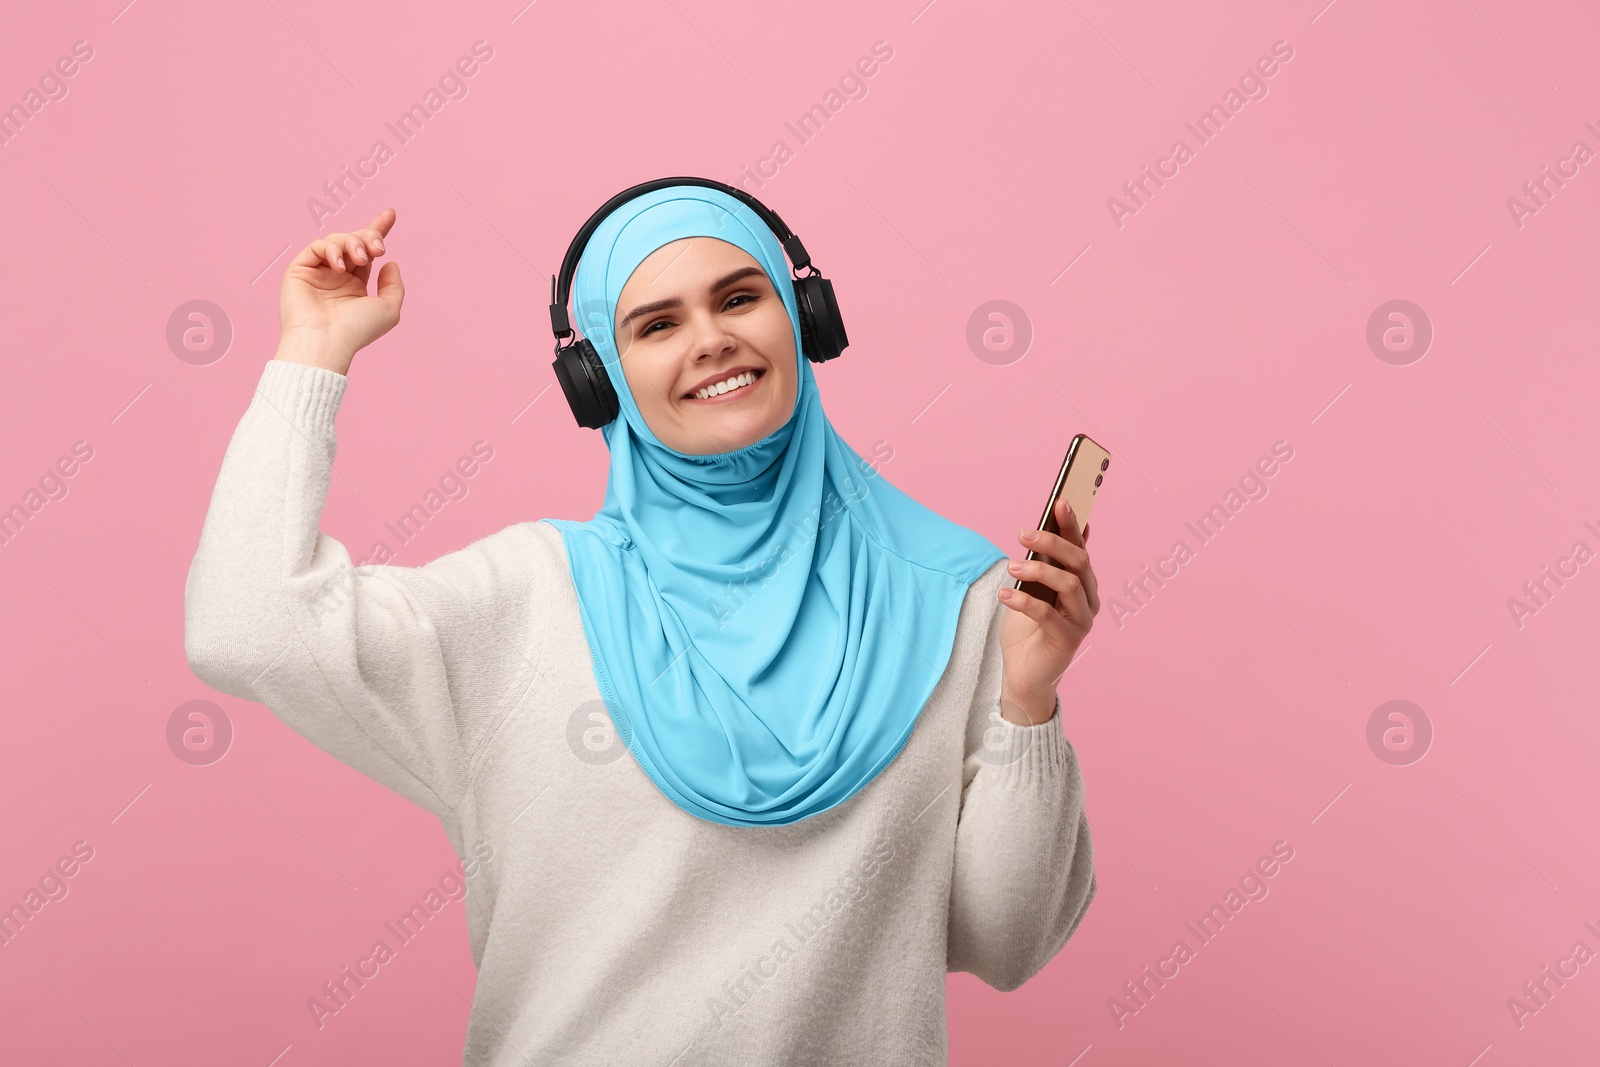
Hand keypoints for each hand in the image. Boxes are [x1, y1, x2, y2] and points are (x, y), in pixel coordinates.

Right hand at [275, 209, 403, 374]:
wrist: (326, 340)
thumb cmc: (357, 330)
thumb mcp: (388, 309)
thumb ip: (394, 285)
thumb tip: (390, 262)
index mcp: (356, 286)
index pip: (367, 252)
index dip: (378, 231)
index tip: (391, 214)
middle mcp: (336, 277)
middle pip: (354, 241)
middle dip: (369, 236)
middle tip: (378, 247)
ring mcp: (318, 272)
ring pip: (336, 240)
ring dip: (353, 243)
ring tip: (361, 258)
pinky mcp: (300, 269)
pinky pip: (316, 246)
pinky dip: (331, 249)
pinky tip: (340, 266)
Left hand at [996, 495, 1099, 724]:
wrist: (1023, 674)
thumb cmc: (1027, 630)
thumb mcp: (1032, 590)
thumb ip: (1043, 565)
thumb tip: (1048, 530)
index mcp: (1082, 584)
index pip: (1080, 547)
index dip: (1072, 524)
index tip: (1060, 501)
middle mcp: (1088, 599)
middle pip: (1079, 562)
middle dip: (1052, 543)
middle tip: (1023, 534)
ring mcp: (1082, 620)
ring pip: (1069, 583)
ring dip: (1039, 570)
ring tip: (1011, 565)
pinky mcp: (1068, 640)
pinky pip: (1049, 614)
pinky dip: (1024, 601)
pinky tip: (1004, 595)